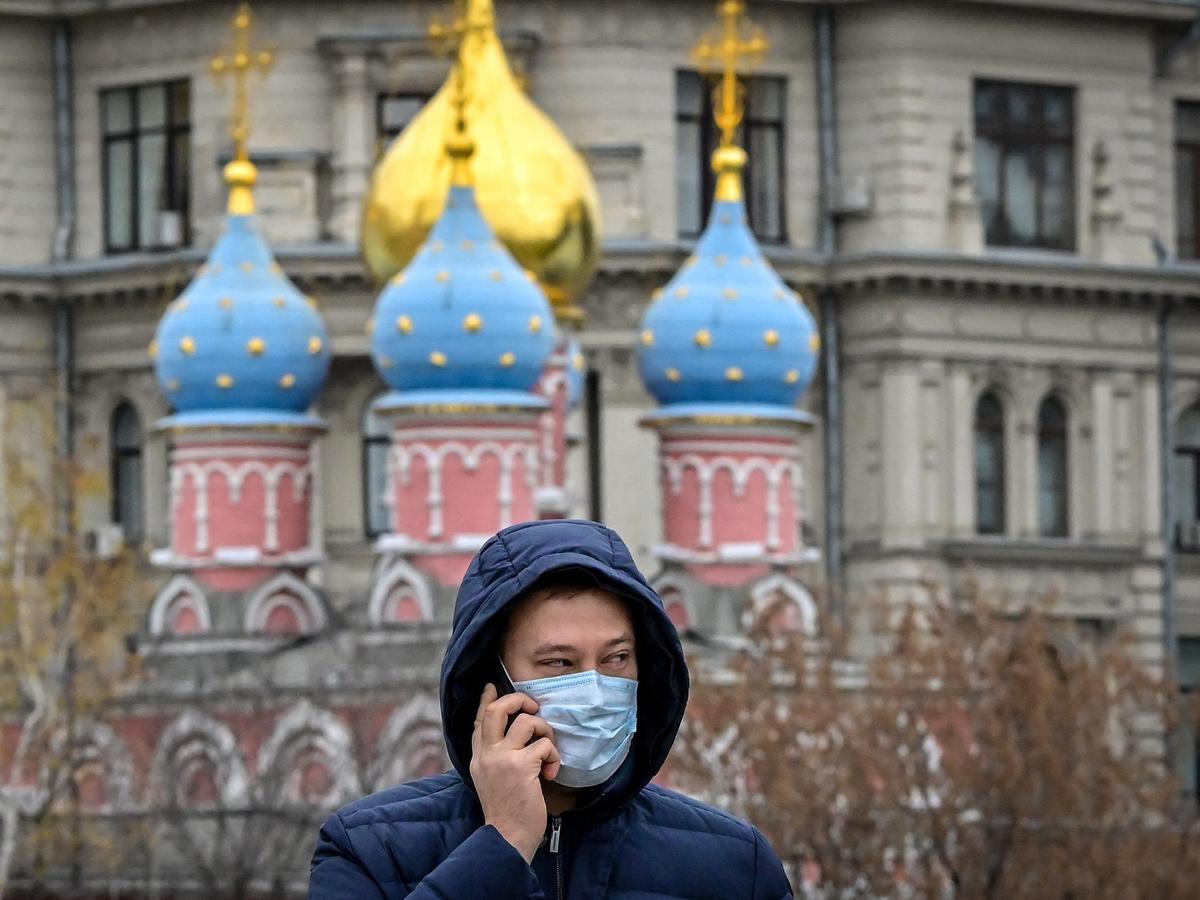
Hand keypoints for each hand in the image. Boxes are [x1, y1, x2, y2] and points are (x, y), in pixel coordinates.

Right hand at [469, 683, 560, 863]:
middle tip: (534, 708)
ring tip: (547, 752)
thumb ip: (495, 755)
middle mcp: (486, 754)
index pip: (480, 720)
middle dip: (520, 700)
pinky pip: (544, 745)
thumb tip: (510, 733)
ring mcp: (502, 758)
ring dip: (545, 732)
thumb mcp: (490, 778)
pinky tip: (551, 772)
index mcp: (478, 757)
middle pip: (498, 709)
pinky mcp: (521, 766)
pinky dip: (553, 755)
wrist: (507, 836)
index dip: (487, 700)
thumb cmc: (506, 809)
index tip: (492, 686)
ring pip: (528, 722)